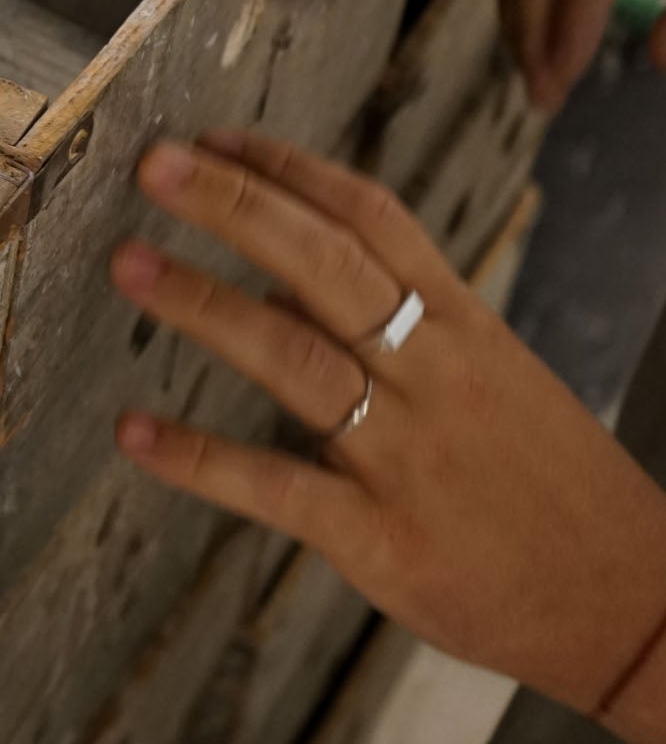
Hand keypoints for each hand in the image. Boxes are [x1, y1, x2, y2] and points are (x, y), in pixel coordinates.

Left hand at [112, 130, 665, 743]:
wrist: (634, 605)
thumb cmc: (546, 483)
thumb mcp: (488, 379)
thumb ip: (387, 323)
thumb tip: (273, 275)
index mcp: (462, 326)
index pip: (371, 219)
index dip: (288, 171)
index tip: (214, 138)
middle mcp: (433, 374)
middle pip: (325, 263)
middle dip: (238, 204)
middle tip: (155, 163)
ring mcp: (406, 454)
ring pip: (294, 356)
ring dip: (204, 304)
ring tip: (128, 263)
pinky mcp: (382, 538)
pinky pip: (276, 488)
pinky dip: (200, 458)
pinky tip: (134, 432)